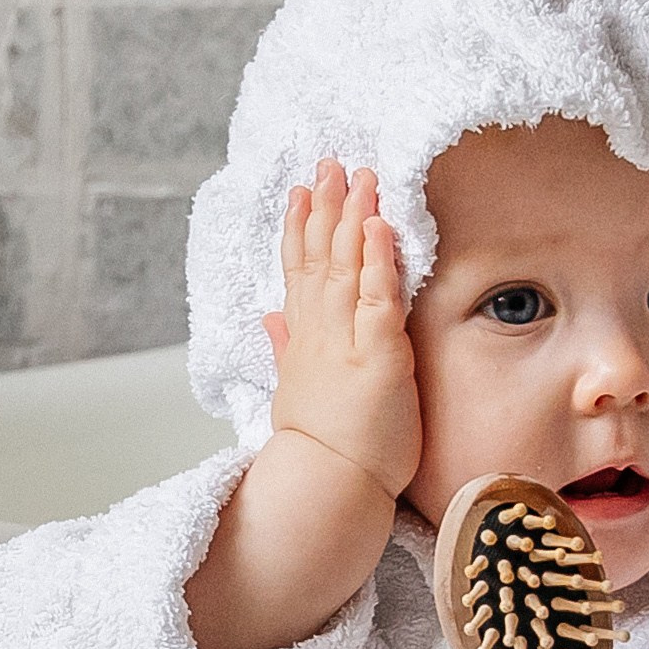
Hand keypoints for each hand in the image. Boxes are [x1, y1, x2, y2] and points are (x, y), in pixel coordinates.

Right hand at [263, 161, 420, 502]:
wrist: (327, 486)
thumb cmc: (323, 448)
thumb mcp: (296, 389)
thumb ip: (285, 347)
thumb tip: (270, 316)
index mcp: (305, 341)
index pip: (301, 273)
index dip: (301, 229)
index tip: (301, 191)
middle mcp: (321, 334)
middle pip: (320, 259)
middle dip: (325, 208)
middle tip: (329, 162)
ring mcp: (347, 343)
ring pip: (346, 269)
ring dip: (351, 219)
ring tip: (358, 177)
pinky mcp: (378, 357)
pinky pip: (377, 300)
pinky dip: (377, 261)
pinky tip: (378, 226)